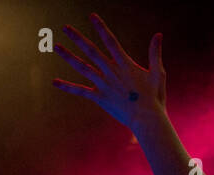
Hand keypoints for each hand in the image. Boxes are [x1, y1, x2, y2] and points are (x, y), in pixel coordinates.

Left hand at [52, 13, 164, 130]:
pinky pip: (81, 91)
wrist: (146, 118)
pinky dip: (68, 87)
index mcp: (125, 64)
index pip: (110, 41)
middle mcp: (111, 71)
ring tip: (56, 46)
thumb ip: (155, 53)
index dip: (101, 28)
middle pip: (91, 51)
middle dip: (78, 38)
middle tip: (66, 28)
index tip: (92, 16)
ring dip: (68, 56)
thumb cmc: (154, 97)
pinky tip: (55, 82)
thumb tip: (159, 34)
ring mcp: (103, 84)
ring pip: (82, 67)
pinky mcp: (99, 97)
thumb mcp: (157, 73)